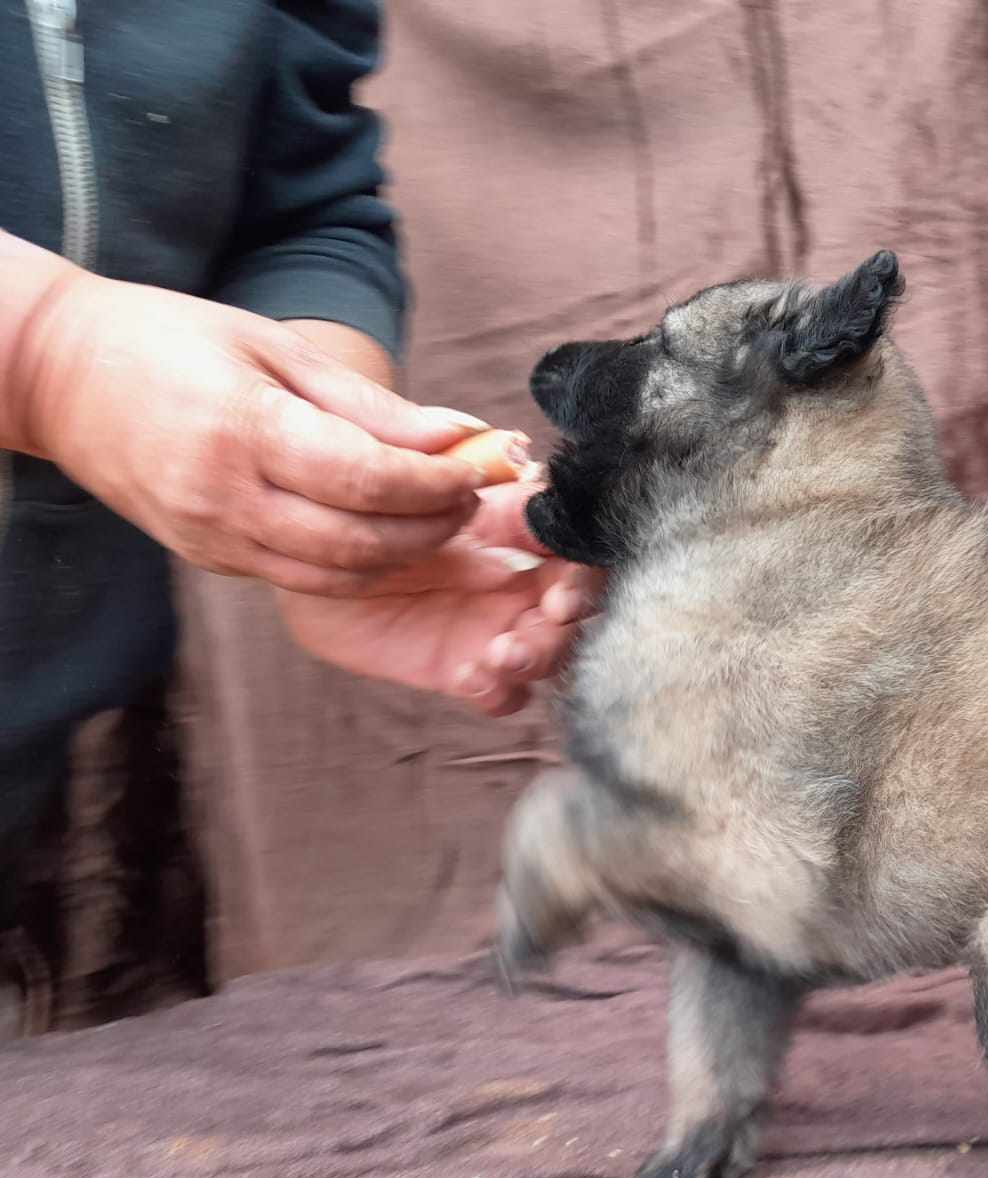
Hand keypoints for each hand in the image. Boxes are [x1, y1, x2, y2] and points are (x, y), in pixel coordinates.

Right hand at [11, 267, 490, 593]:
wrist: (59, 376)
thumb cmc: (168, 341)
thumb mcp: (273, 347)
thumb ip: (370, 403)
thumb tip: (461, 433)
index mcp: (243, 431)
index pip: (370, 479)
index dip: (439, 482)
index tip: (481, 466)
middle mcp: (226, 499)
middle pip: (364, 540)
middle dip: (435, 524)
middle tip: (473, 495)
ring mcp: (214, 539)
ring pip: (341, 574)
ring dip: (406, 554)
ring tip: (441, 515)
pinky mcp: (210, 560)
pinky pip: (305, 580)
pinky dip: (361, 566)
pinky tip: (389, 534)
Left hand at [275, 476, 606, 715]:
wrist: (305, 548)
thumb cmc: (361, 498)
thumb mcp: (410, 473)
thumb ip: (464, 462)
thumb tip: (519, 454)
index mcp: (520, 528)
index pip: (581, 553)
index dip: (584, 578)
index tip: (559, 597)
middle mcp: (520, 579)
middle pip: (576, 613)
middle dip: (559, 633)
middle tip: (519, 642)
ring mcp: (496, 624)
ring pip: (551, 653)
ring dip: (535, 660)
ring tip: (495, 658)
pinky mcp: (465, 665)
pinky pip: (505, 692)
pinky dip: (500, 692)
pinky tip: (469, 679)